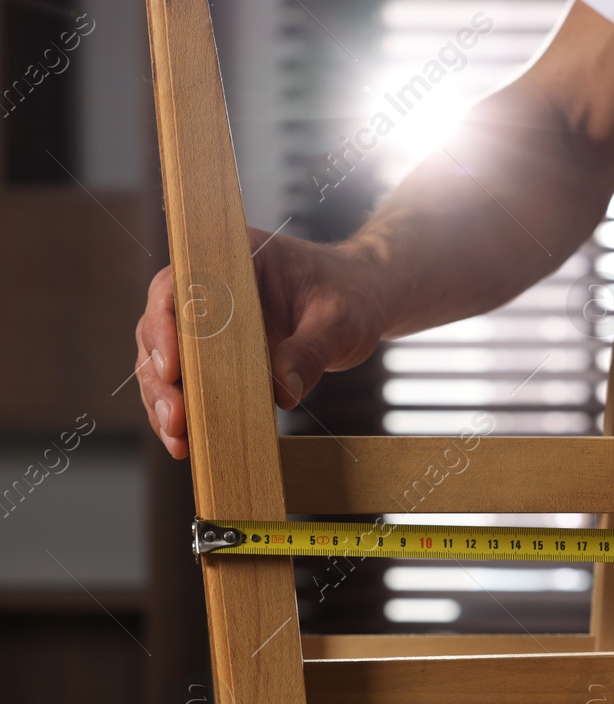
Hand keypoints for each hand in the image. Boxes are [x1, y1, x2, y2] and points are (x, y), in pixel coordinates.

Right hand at [134, 229, 389, 458]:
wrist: (363, 302)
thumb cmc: (351, 297)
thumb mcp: (340, 320)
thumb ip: (310, 350)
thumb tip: (282, 394)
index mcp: (231, 259)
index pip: (180, 286)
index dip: (165, 326)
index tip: (172, 367)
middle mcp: (208, 287)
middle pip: (160, 328)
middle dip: (161, 377)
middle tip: (176, 419)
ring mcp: (207, 322)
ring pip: (164, 360)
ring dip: (164, 401)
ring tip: (179, 440)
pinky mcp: (216, 354)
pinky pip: (188, 383)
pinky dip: (185, 412)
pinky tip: (187, 444)